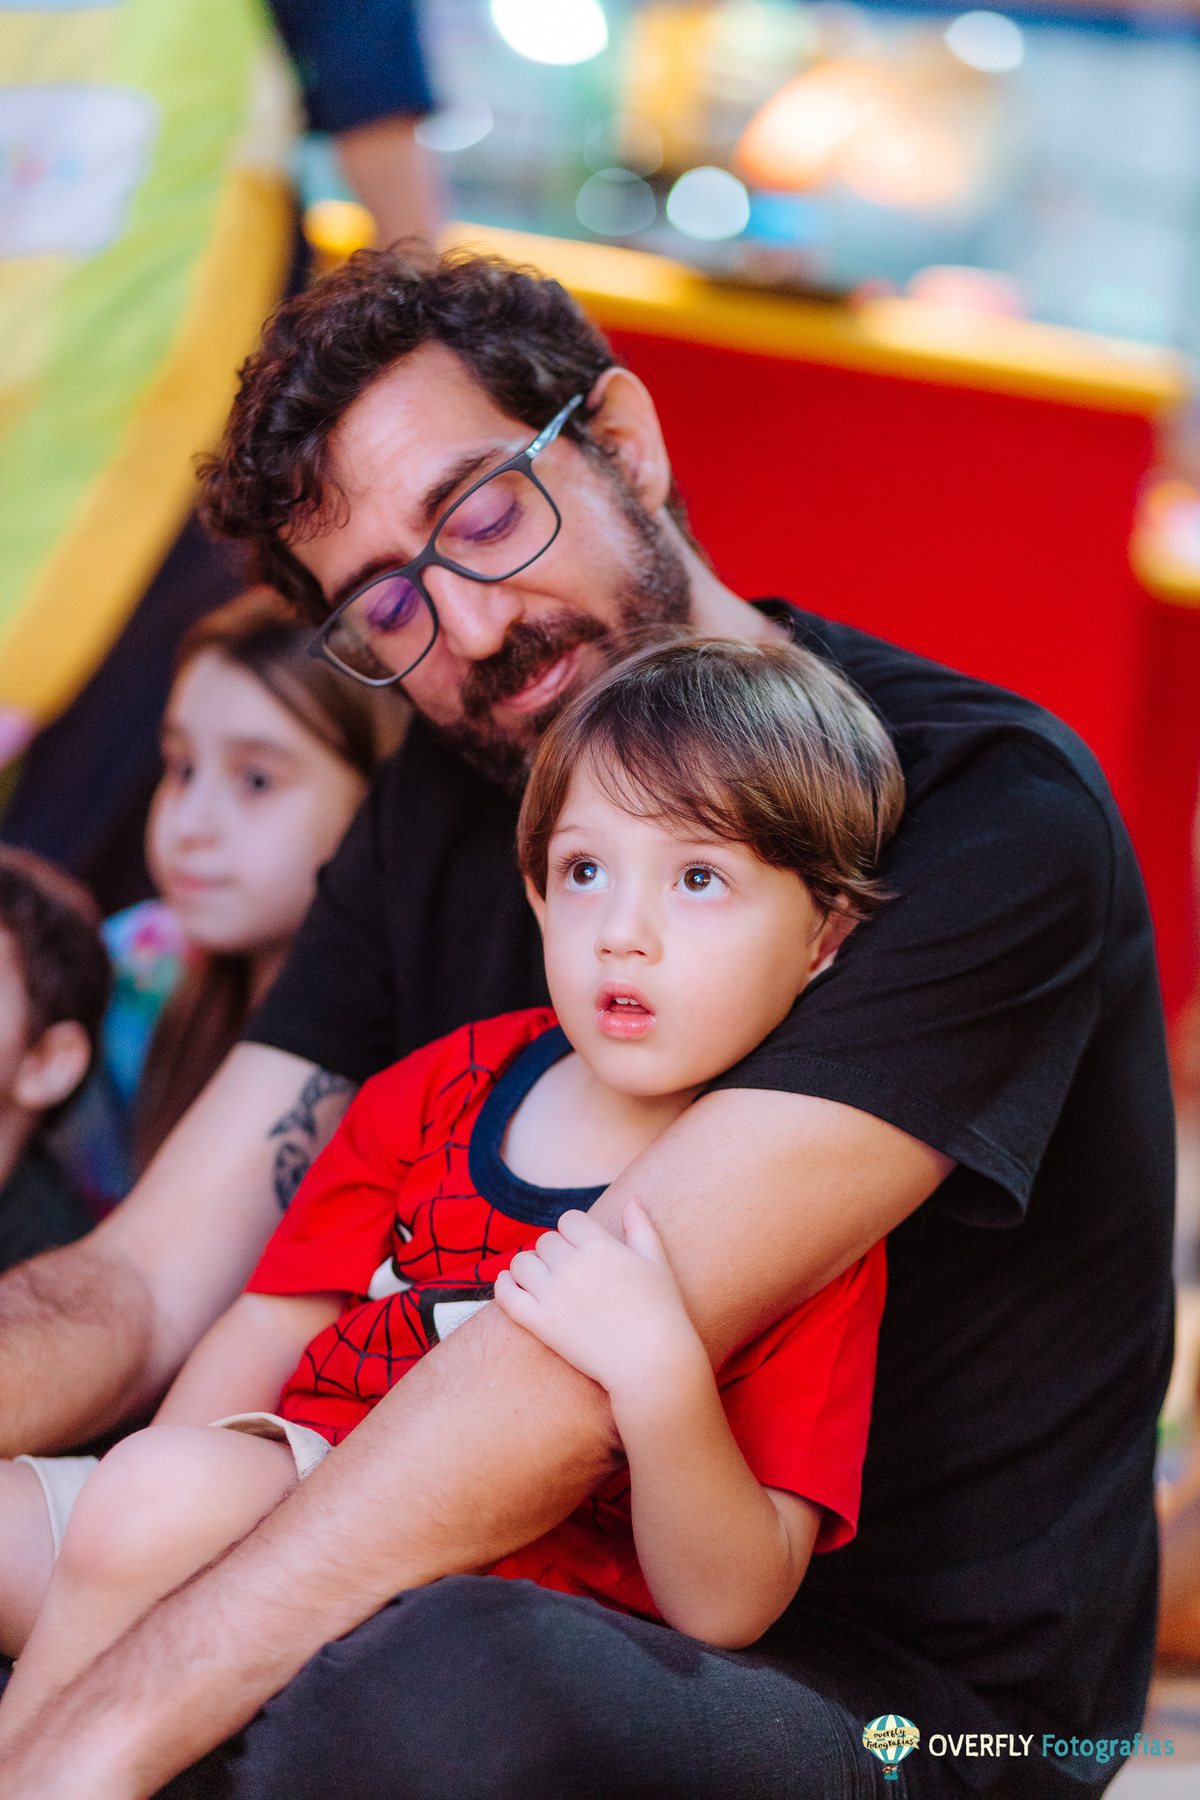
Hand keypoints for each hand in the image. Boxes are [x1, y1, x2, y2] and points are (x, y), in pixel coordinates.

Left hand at [493, 1200, 707, 1405]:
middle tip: (567, 1270)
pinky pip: (507, 1296)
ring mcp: (553, 1295)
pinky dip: (503, 1287)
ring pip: (521, 1263)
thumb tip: (633, 1199)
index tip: (581, 1246)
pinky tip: (510, 1286)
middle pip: (546, 1241)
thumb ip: (641, 1227)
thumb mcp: (657, 1262)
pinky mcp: (540, 1323)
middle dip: (555, 1251)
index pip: (569, 1220)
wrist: (652, 1363)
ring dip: (528, 1267)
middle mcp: (572, 1265)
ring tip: (542, 1279)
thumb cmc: (662, 1312)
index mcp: (600, 1246)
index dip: (575, 1232)